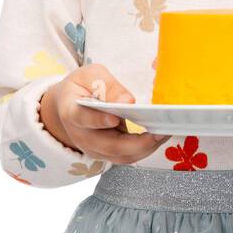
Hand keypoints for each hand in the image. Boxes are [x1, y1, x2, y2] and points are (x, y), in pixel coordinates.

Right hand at [39, 63, 170, 163]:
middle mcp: (81, 135)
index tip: (114, 118)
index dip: (98, 120)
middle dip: (135, 142)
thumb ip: (107, 85)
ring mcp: (94, 148)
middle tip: (157, 132)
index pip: (82, 118)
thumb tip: (127, 101)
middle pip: (107, 145)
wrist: (70, 106)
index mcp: (71, 110)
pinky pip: (126, 157)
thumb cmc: (81, 87)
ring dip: (144, 148)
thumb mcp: (90, 76)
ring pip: (120, 156)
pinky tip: (157, 138)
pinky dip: (144, 149)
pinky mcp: (106, 154)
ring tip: (163, 134)